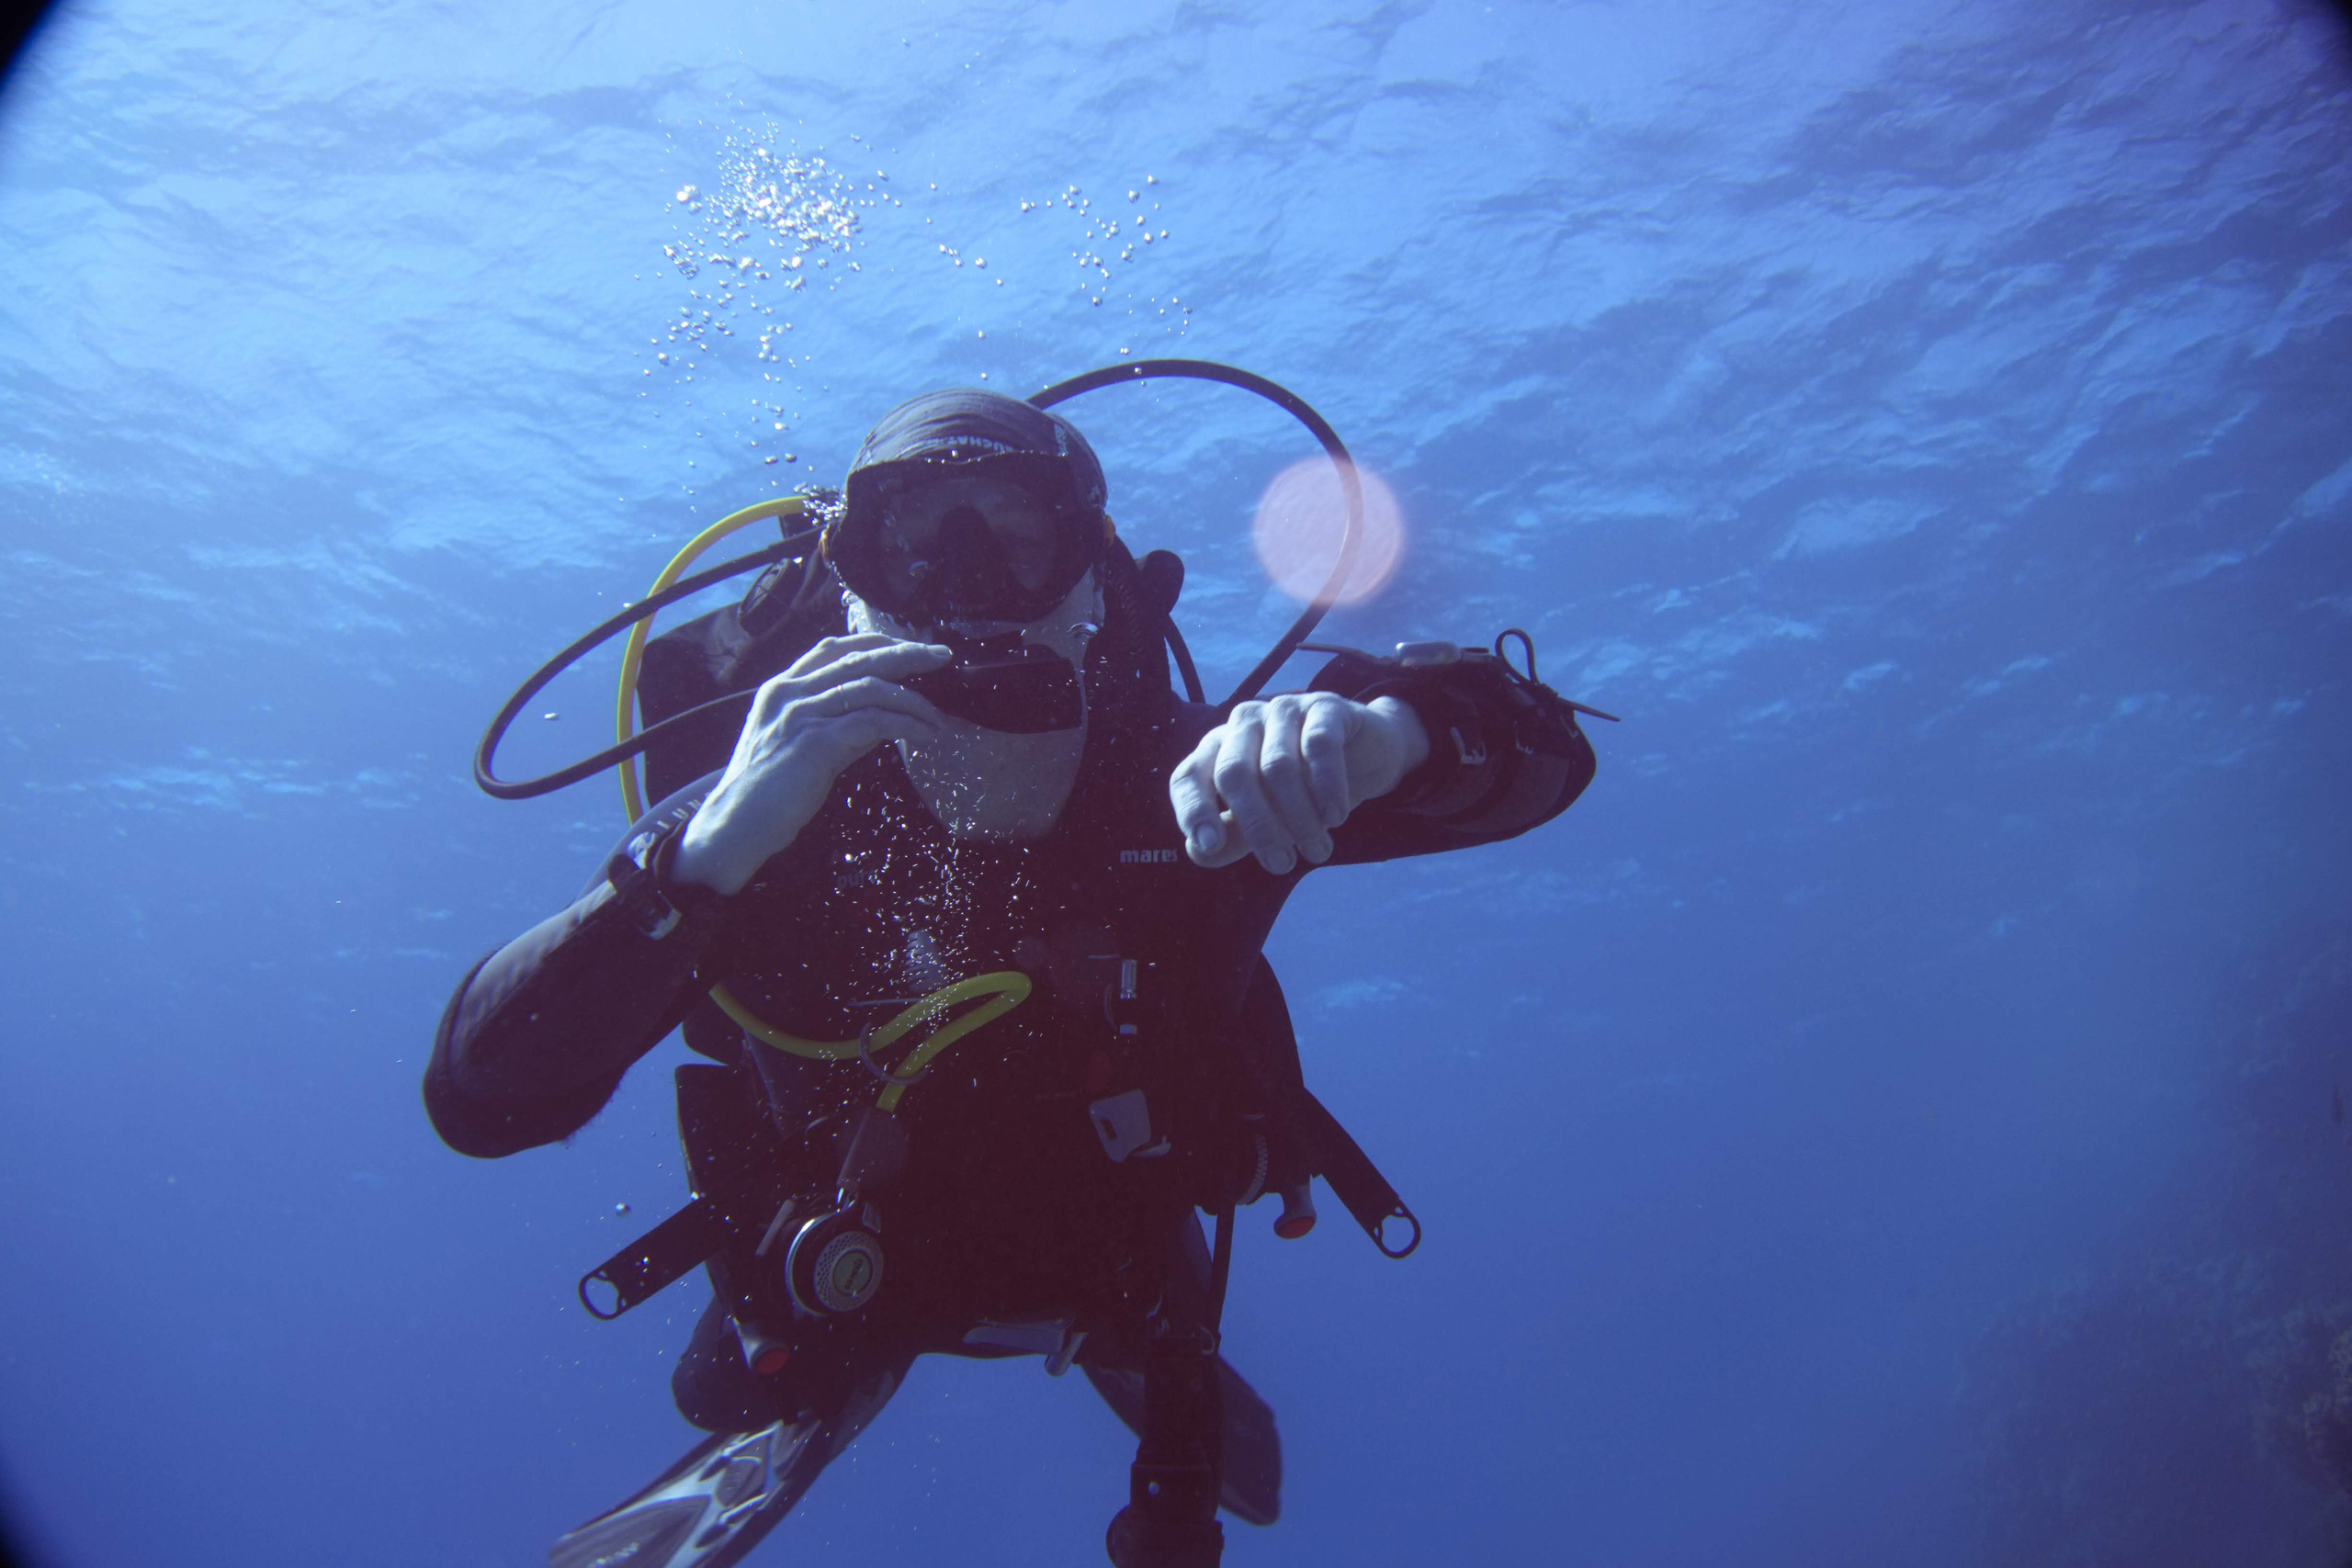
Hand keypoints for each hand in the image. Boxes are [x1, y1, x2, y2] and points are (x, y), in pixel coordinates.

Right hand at [672, 634, 949, 895]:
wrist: (733, 826)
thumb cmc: (765, 793)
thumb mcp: (793, 745)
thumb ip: (831, 725)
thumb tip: (878, 718)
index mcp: (780, 688)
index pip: (833, 649)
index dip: (875, 643)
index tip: (909, 646)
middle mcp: (789, 692)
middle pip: (858, 658)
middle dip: (906, 653)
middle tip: (941, 655)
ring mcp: (800, 714)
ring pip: (870, 687)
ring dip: (913, 700)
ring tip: (938, 717)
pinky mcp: (815, 742)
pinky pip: (873, 722)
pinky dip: (905, 725)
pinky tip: (924, 735)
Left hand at [1169, 693, 1429, 872]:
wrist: (1367, 755)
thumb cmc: (1304, 789)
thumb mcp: (1266, 818)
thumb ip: (1233, 836)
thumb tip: (1199, 853)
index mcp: (1218, 749)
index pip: (1189, 775)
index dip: (1193, 809)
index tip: (1208, 846)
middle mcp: (1243, 724)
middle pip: (1234, 773)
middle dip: (1257, 826)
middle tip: (1281, 865)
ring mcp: (1282, 711)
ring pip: (1278, 765)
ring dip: (1299, 817)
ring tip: (1317, 851)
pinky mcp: (1324, 707)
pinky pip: (1319, 745)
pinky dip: (1327, 786)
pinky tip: (1335, 817)